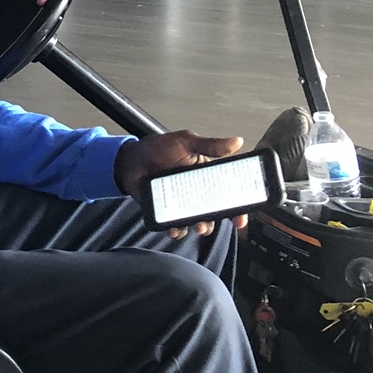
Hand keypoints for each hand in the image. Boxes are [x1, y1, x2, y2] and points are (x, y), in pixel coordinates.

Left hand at [114, 129, 247, 238]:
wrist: (131, 158)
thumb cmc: (159, 148)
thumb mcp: (186, 142)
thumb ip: (210, 145)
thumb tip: (236, 142)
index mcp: (207, 177)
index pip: (229, 194)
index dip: (238, 207)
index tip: (240, 217)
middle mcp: (198, 193)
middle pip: (215, 212)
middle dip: (217, 221)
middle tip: (210, 222)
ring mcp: (183, 204)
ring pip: (197, 222)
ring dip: (200, 228)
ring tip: (196, 227)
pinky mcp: (167, 212)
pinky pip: (175, 226)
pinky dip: (176, 231)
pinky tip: (173, 229)